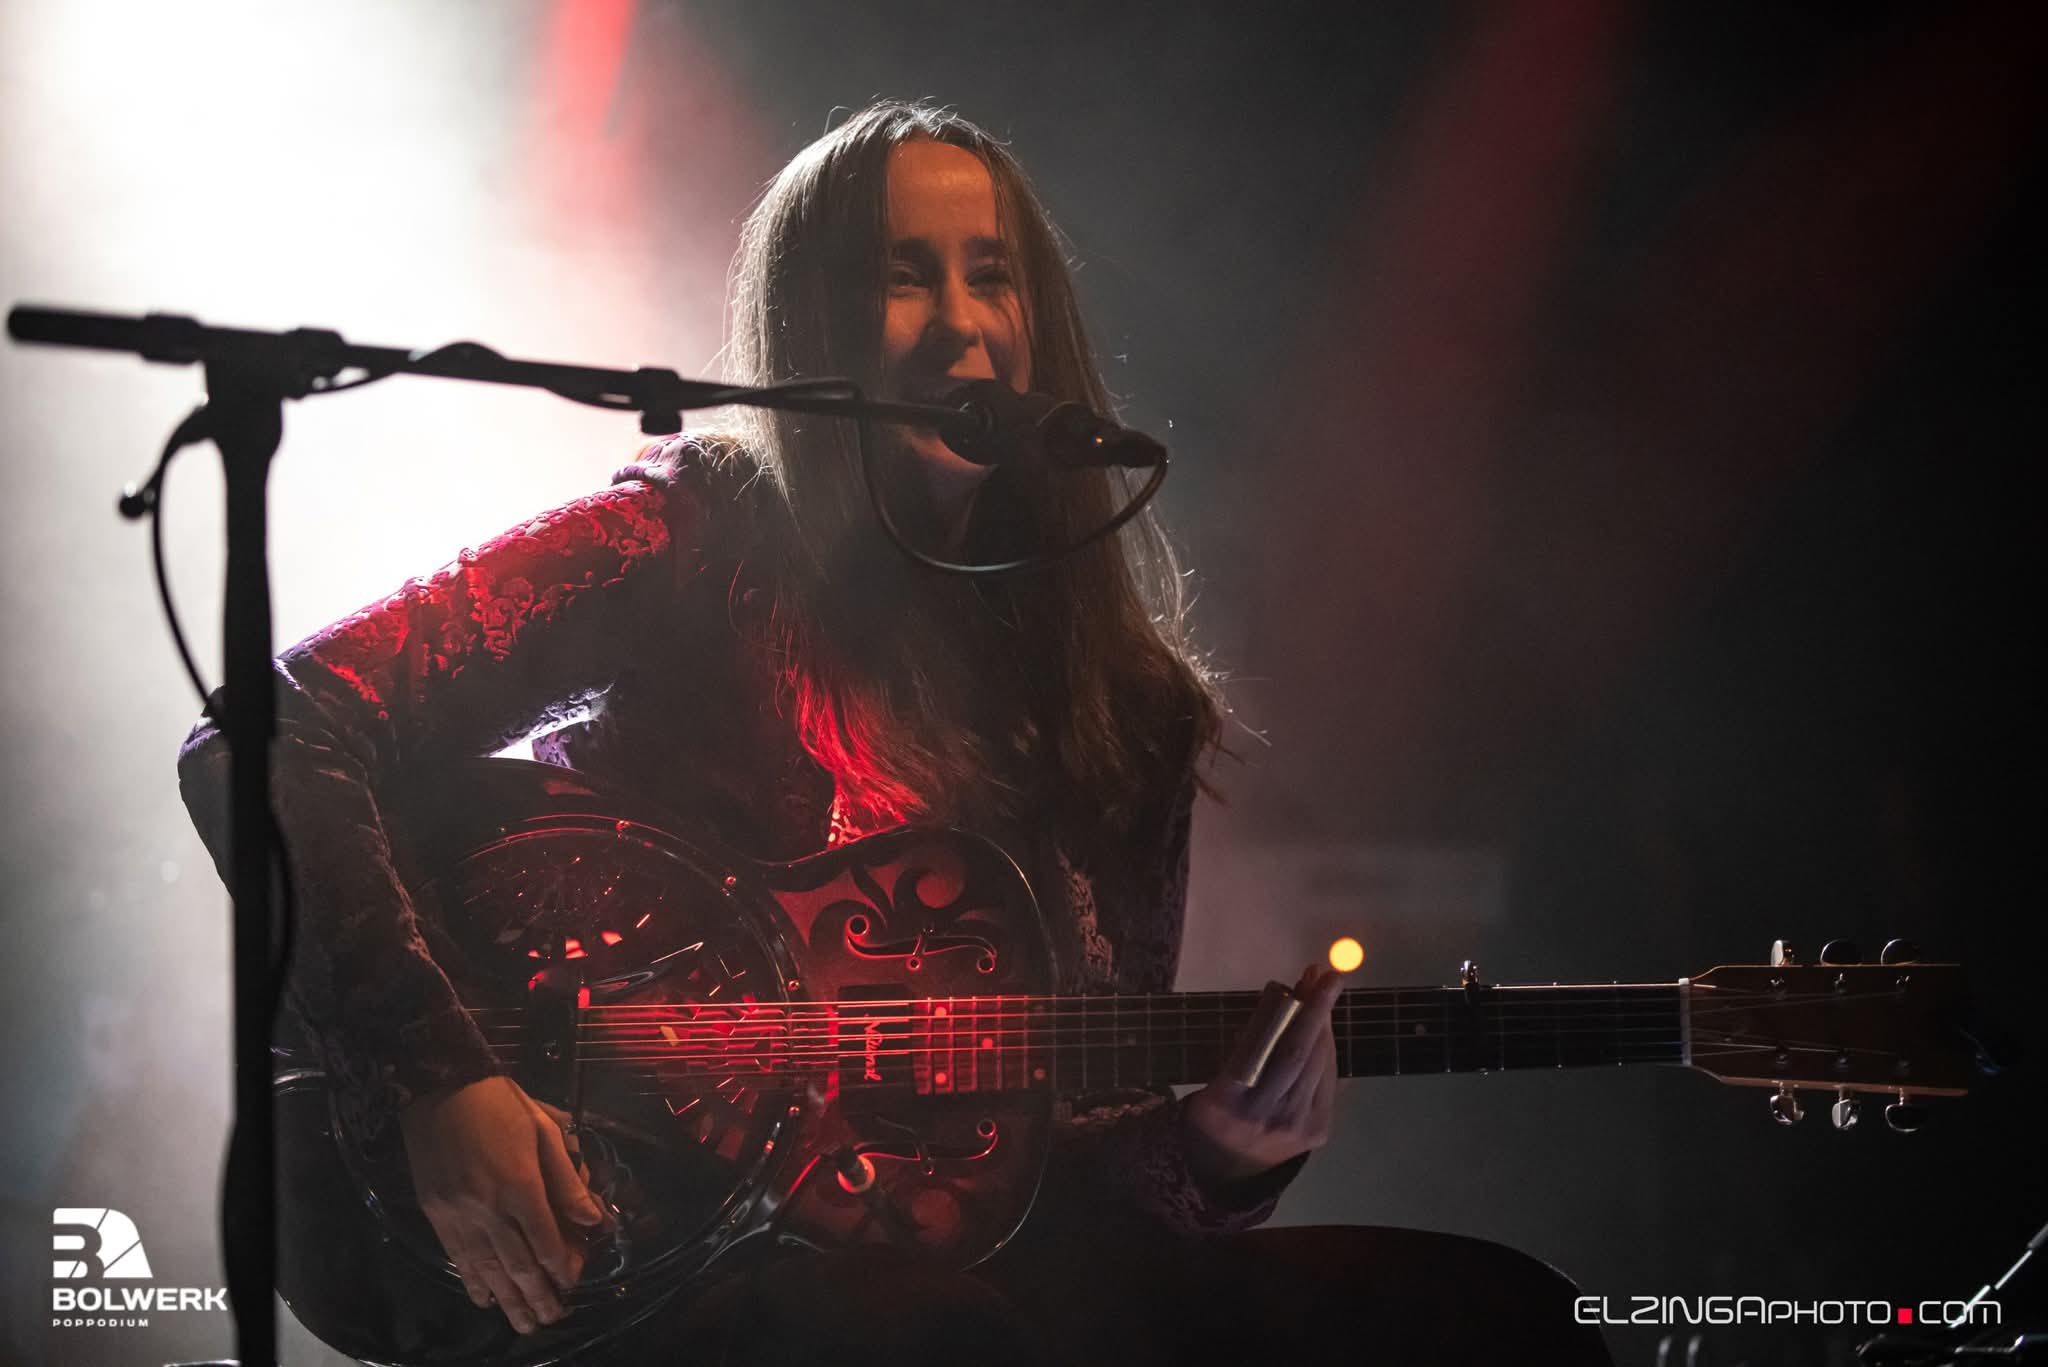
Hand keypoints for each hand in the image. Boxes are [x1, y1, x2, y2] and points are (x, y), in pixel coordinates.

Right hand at [398, 1075, 606, 1334]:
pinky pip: (457, 1257)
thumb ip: (568, 1179)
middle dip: (538, 1296)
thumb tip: (593, 1218)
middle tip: (553, 1319)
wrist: (439, 1088)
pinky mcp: (435, 1214)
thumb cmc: (500, 1104)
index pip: (546, 1241)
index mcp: (520, 1186)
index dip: (562, 1267)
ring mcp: (458, 1215)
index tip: (573, 1283)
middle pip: (518, 1264)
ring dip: (508, 1300)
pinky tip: (485, 1299)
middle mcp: (489, 1209)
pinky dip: (472, 1282)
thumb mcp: (545, 1130)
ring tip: (524, 1324)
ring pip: (487, 1269)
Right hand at [1182, 962, 1344, 1184]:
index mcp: (1228, 1098)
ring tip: (1324, 993)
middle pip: (1299, 1052)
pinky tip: (1324, 1031)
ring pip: (1320, 1064)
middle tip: (1328, 976)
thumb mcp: (1213, 1079)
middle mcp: (1266, 1115)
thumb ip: (1247, 1045)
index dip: (1291, 1010)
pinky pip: (1329, 1081)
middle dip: (1317, 1009)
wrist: (1225, 1171)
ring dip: (1325, 1026)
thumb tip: (1285, 998)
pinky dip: (1328, 1052)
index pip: (1264, 1045)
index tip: (1308, 979)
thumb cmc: (1214, 1112)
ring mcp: (1297, 1127)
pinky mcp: (1319, 1132)